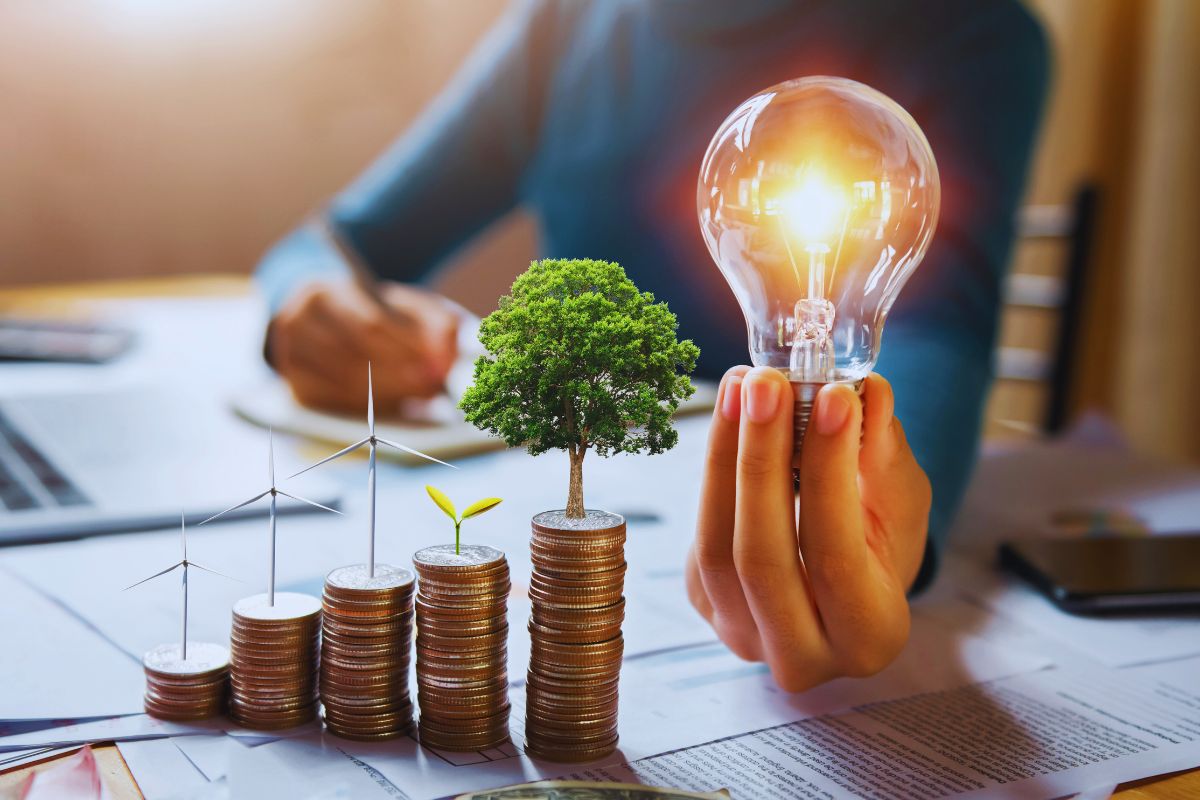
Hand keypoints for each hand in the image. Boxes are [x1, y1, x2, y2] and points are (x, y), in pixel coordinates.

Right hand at [268, 281, 458, 412]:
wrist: (328, 321)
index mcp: (323, 291)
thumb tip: (448, 355)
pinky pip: (334, 401)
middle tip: (433, 386)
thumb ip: (433, 322)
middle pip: (356, 356)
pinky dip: (367, 405)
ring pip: (345, 381)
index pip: (368, 323)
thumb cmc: (374, 312)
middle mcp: (296, 320)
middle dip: (400, 375)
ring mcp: (289, 354)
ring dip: (388, 392)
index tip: (437, 362)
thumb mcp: (405, 306)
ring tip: (421, 393)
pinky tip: (393, 402)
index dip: (405, 346)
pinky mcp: (294, 384)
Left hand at [685, 366, 930, 691]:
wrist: (844, 585)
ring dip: (724, 456)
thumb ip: (883, 453)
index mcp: (867, 638)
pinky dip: (713, 469)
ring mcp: (741, 635)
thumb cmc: (884, 542)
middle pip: (761, 556)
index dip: (830, 473)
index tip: (832, 396)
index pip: (836, 556)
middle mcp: (800, 656)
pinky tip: (730, 414)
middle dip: (761, 459)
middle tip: (767, 382)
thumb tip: (867, 392)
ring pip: (715, 546)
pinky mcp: (705, 603)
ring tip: (742, 385)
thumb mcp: (900, 501)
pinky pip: (699, 535)